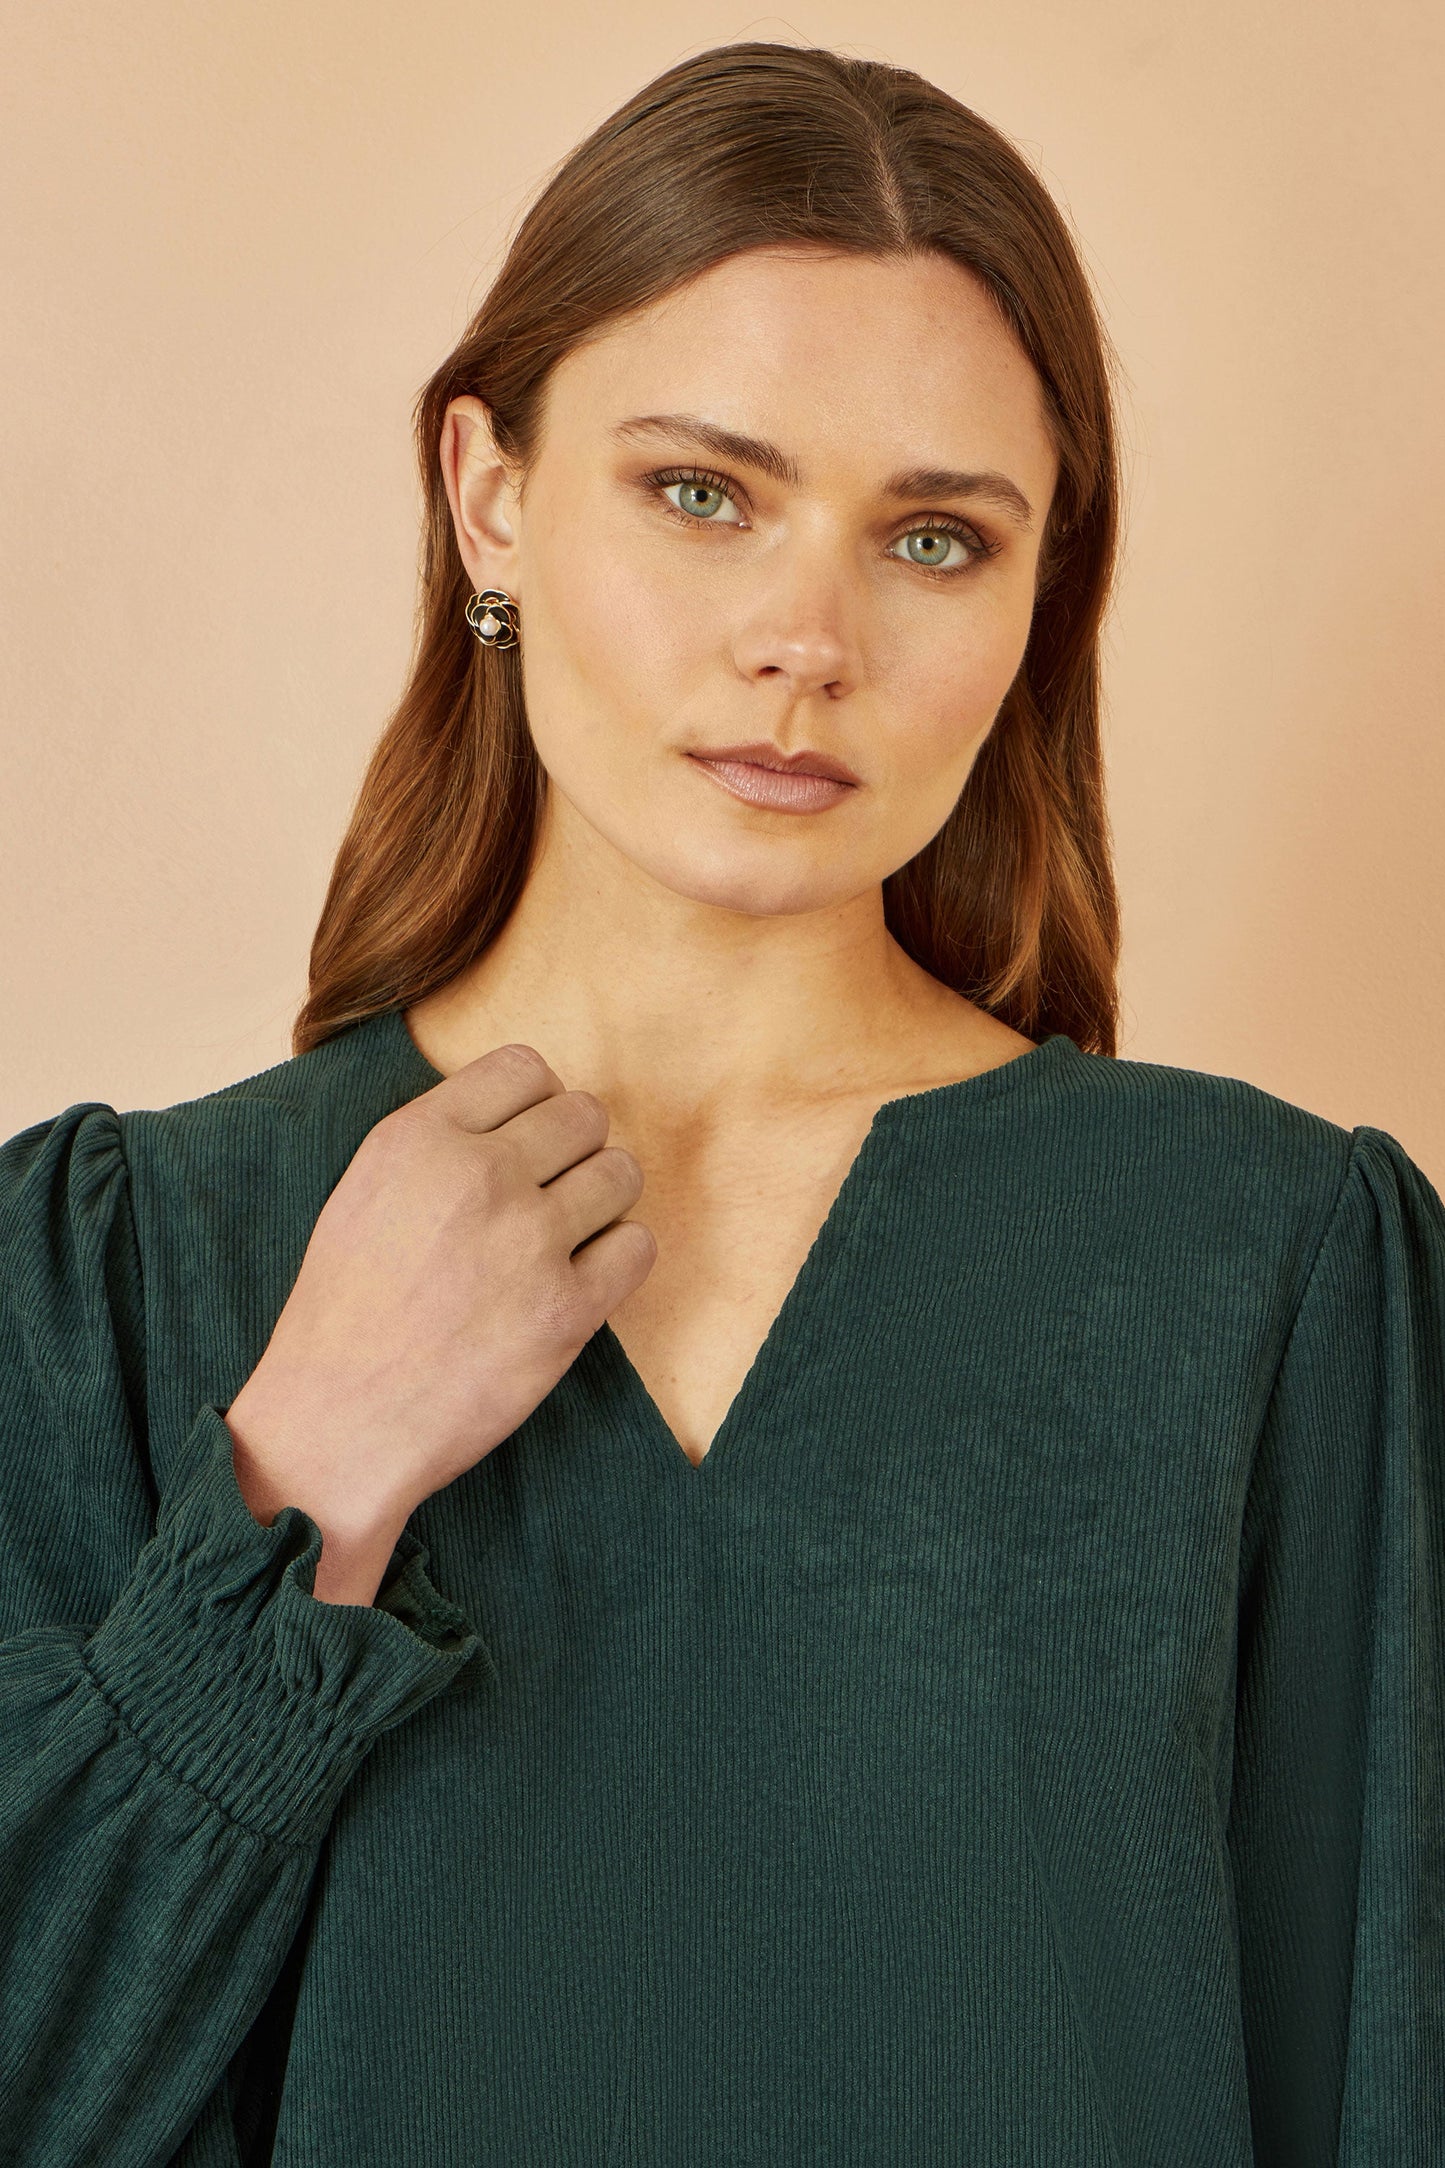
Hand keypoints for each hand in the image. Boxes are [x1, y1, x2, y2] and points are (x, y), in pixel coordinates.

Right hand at [224, 1042, 654, 1596]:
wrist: (337, 1422)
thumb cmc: (345, 1312)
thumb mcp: (365, 1191)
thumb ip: (438, 1141)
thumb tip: (518, 1112)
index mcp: (419, 1138)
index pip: (524, 1067)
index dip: (537, 1102)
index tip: (530, 1138)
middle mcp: (479, 1176)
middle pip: (584, 1114)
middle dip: (576, 1149)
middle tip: (552, 1193)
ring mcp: (528, 1242)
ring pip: (620, 1173)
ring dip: (604, 1199)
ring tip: (569, 1235)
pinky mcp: (566, 1310)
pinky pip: (637, 1247)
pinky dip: (618, 1259)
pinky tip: (583, 1279)